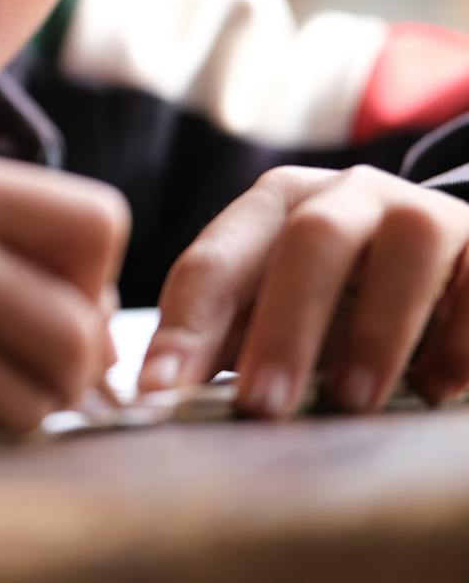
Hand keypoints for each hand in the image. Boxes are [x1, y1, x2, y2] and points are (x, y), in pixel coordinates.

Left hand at [139, 165, 468, 415]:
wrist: (448, 265)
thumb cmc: (338, 300)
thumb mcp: (274, 306)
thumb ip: (223, 339)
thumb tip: (159, 397)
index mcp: (273, 204)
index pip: (214, 260)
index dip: (184, 328)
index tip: (160, 392)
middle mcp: (345, 193)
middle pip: (309, 242)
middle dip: (282, 328)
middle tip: (262, 406)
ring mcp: (422, 211)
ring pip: (404, 246)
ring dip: (376, 330)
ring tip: (353, 401)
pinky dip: (458, 340)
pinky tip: (436, 389)